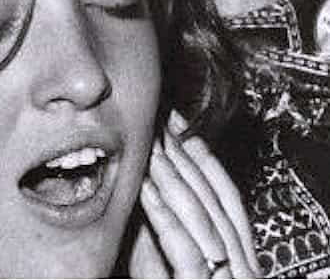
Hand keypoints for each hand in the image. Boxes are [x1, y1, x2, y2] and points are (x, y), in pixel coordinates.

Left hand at [128, 111, 259, 277]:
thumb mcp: (160, 264)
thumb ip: (157, 232)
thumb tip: (144, 185)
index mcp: (238, 258)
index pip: (225, 196)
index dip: (202, 156)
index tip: (177, 122)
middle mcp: (239, 268)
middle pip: (214, 200)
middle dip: (186, 158)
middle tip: (161, 120)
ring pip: (200, 218)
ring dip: (173, 177)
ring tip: (151, 144)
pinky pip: (183, 249)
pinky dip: (163, 216)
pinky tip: (145, 189)